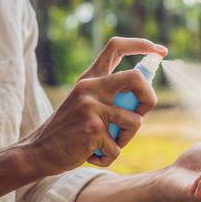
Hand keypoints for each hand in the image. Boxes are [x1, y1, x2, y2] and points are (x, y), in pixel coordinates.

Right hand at [23, 37, 167, 174]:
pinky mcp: (93, 128)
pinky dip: (109, 156)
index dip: (142, 44)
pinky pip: (119, 147)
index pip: (116, 47)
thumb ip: (111, 94)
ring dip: (126, 138)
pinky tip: (92, 154)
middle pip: (137, 78)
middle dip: (149, 98)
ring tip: (106, 142)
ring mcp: (91, 106)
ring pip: (135, 121)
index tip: (161, 50)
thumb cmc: (71, 130)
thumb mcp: (87, 103)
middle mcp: (90, 87)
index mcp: (90, 78)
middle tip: (141, 114)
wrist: (39, 151)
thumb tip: (147, 90)